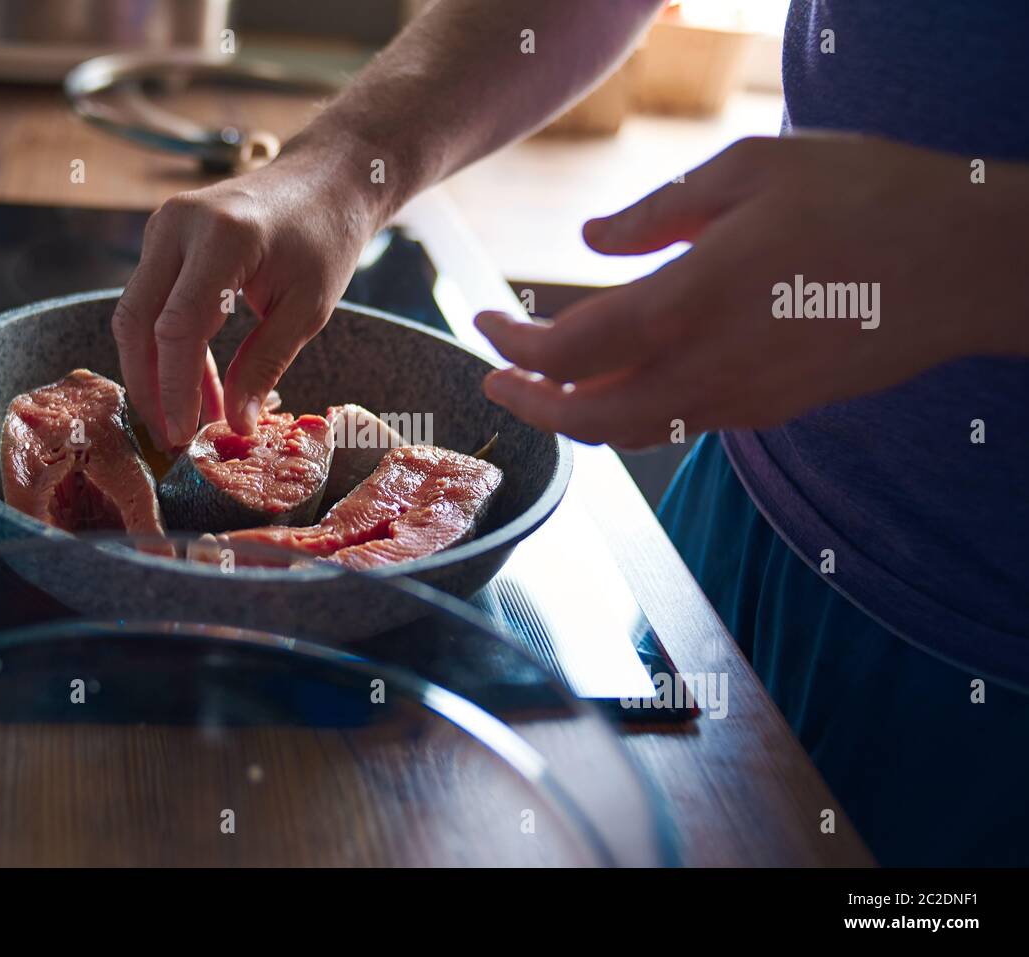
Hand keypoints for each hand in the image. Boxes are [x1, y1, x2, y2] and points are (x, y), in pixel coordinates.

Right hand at [112, 147, 377, 447]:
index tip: (183, 435)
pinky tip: (197, 385)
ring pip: (137, 313)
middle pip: (138, 321)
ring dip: (157, 370)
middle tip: (172, 437)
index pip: (177, 326)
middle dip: (149, 385)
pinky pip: (152, 300)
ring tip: (192, 418)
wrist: (324, 181)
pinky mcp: (163, 239)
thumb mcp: (307, 310)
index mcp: (221, 238)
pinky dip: (168, 346)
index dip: (174, 388)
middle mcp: (178, 226)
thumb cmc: (324, 240)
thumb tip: (235, 425)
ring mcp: (163, 227)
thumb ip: (265, 365)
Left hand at [476, 134, 1028, 447]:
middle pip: (589, 420)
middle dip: (531, 404)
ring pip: (634, 432)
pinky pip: (683, 422)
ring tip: (550, 379)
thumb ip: (658, 215)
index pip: (569, 352)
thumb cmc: (865, 197)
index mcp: (691, 303)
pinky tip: (627, 374)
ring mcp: (744, 400)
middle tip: (497, 377)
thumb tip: (591, 244)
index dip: (513, 347)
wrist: (969, 262)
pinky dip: (634, 410)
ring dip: (579, 413)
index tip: (484, 325)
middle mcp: (709, 370)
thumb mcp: (750, 173)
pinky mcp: (774, 409)